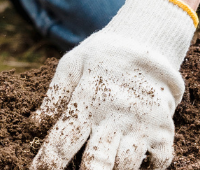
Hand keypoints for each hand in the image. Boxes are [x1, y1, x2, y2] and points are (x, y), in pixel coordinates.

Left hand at [30, 0, 195, 169]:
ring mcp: (142, 126)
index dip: (49, 161)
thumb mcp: (73, 63)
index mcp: (88, 99)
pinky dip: (148, 169)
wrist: (149, 42)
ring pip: (125, 166)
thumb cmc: (104, 57)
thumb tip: (36, 125)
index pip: (63, 139)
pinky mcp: (164, 132)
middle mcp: (115, 116)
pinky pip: (159, 163)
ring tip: (102, 167)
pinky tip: (131, 166)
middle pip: (97, 160)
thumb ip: (55, 94)